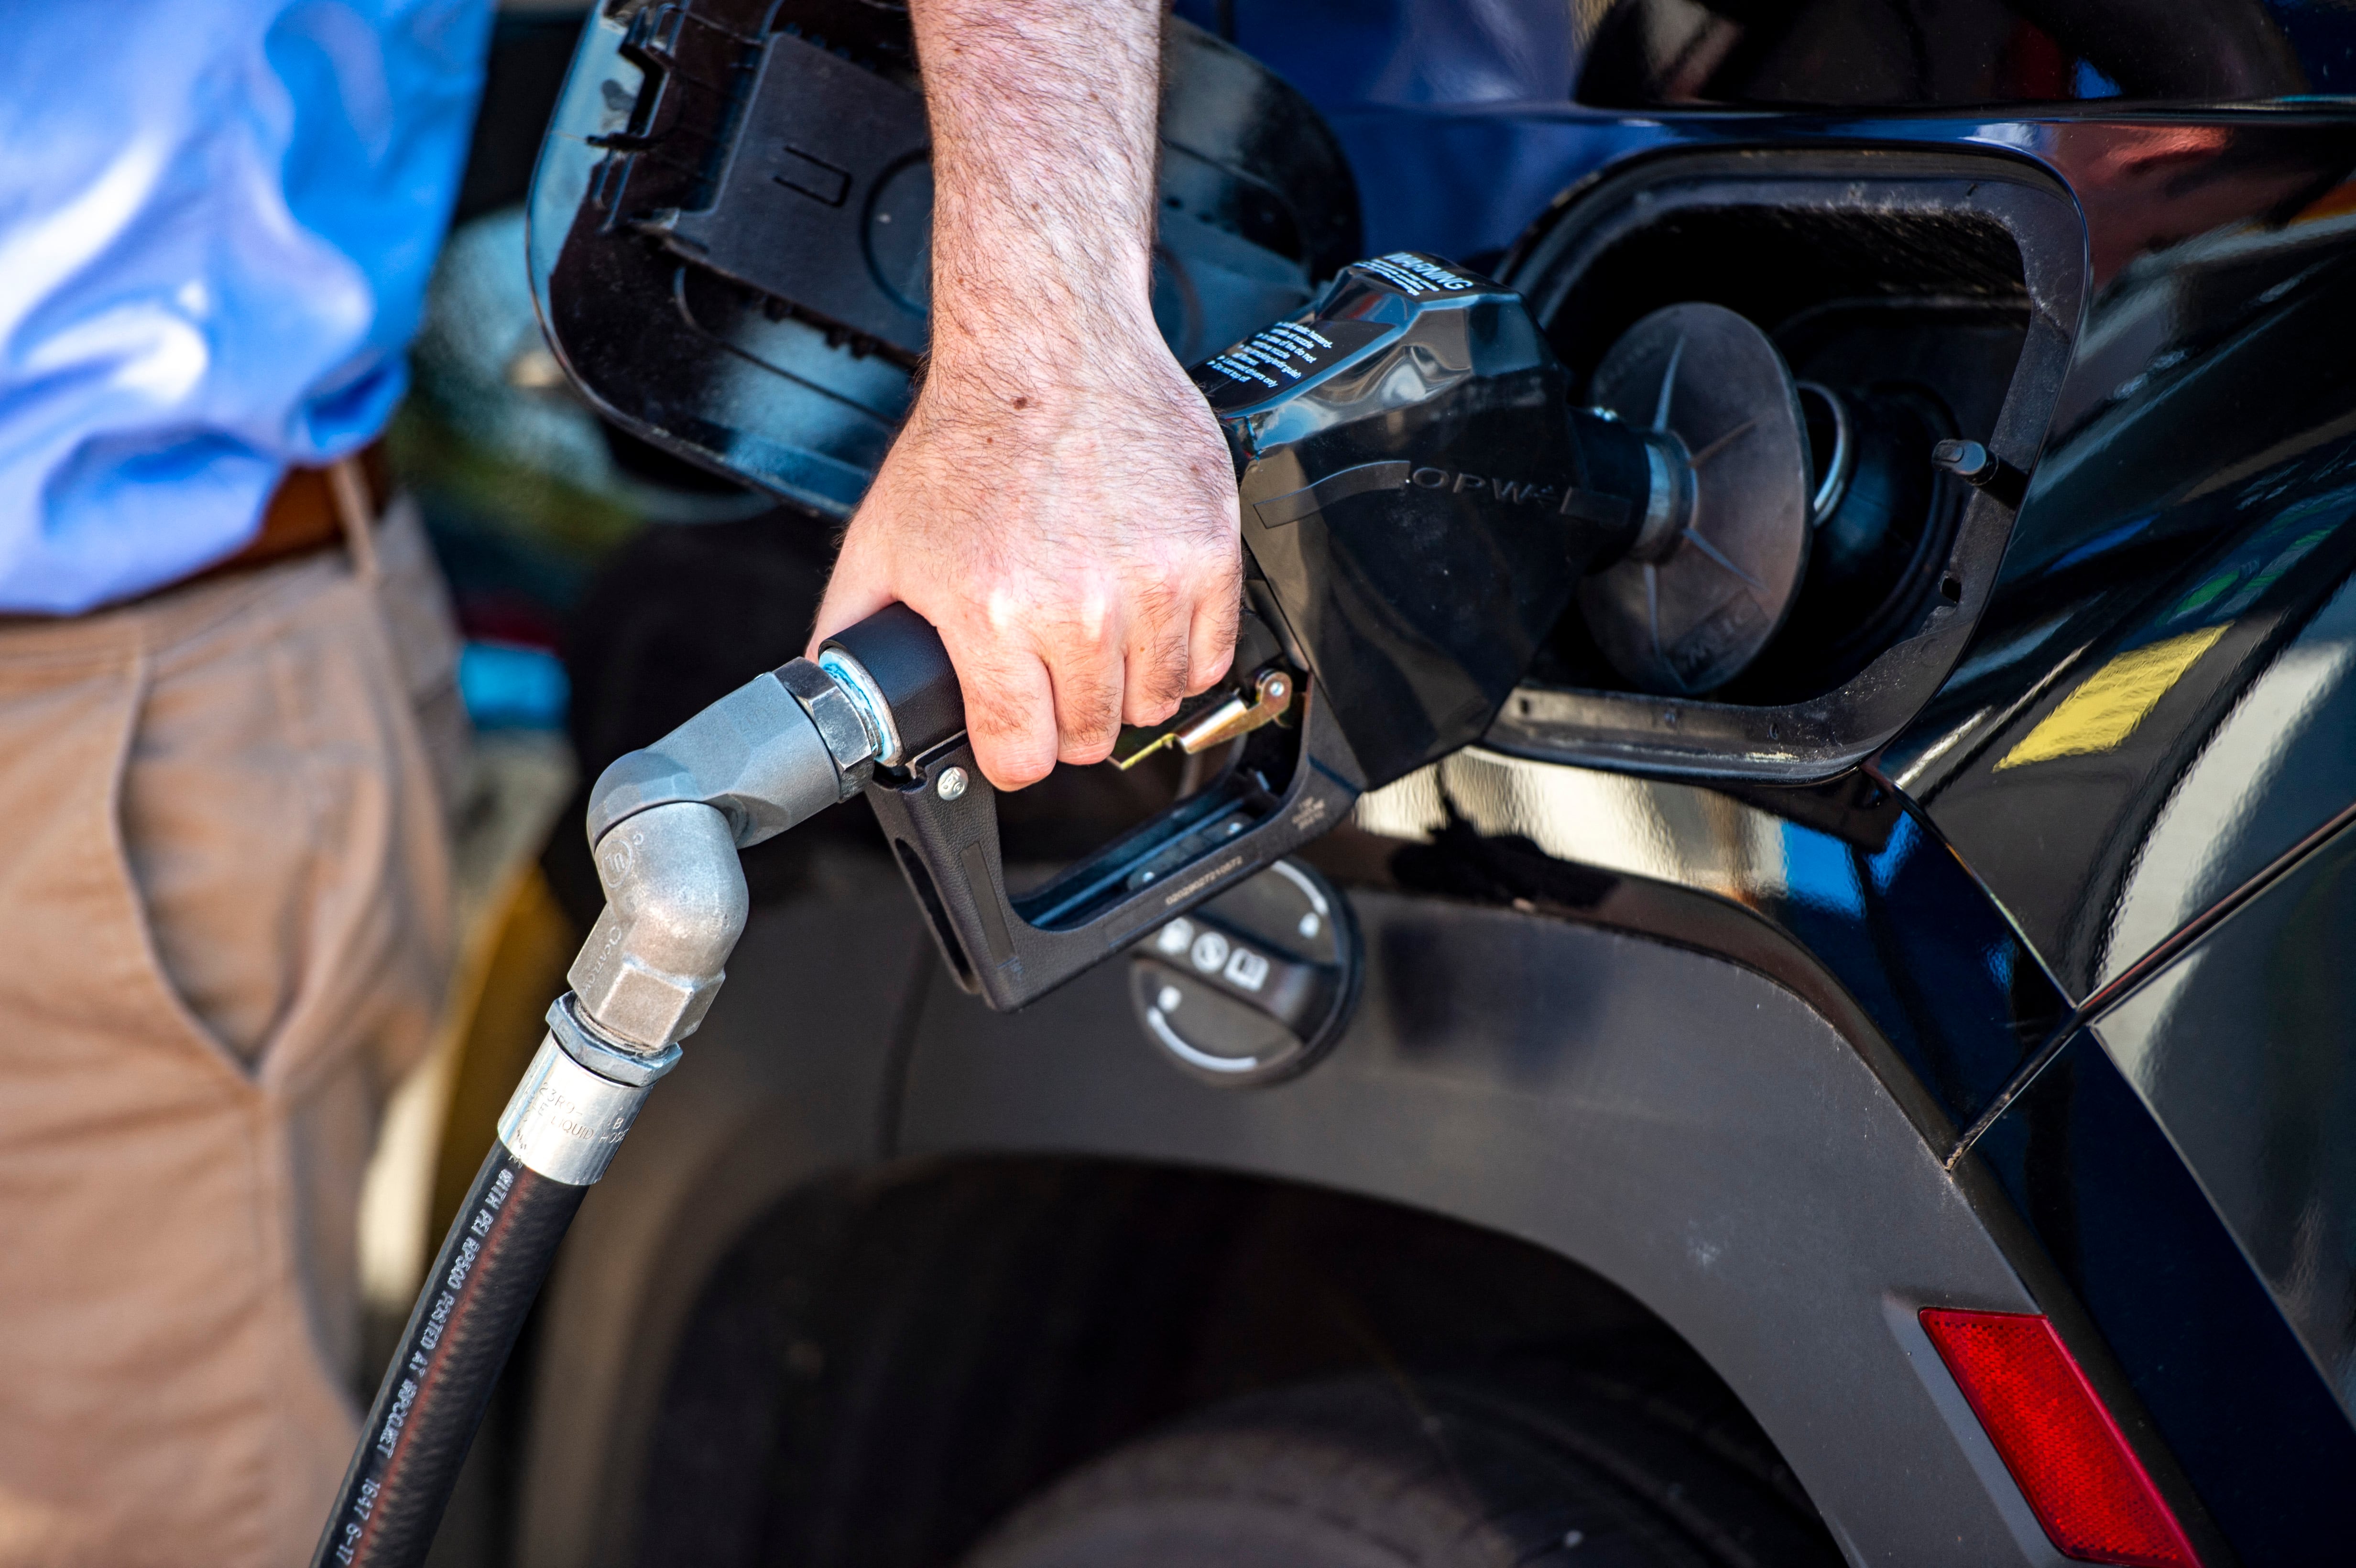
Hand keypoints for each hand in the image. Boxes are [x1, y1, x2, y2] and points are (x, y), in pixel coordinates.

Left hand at [810, 320, 1240, 790]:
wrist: (1047, 351)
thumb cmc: (971, 439)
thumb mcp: (882, 543)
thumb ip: (854, 632)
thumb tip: (839, 696)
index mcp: (994, 611)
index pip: (1023, 754)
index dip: (1012, 753)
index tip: (1013, 736)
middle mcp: (1079, 605)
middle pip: (1090, 737)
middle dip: (1065, 719)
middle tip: (1052, 676)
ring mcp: (1152, 581)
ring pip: (1156, 703)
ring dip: (1127, 688)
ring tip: (1099, 642)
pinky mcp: (1207, 552)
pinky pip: (1212, 655)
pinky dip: (1181, 650)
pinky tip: (1146, 617)